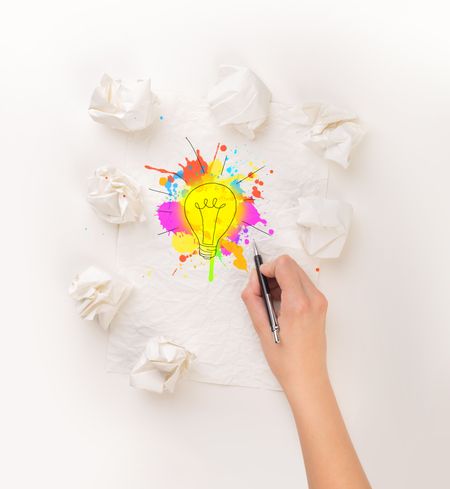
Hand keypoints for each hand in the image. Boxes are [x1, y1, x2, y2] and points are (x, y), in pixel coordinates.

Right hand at [241, 255, 327, 393]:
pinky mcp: (320, 305)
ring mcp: (320, 301)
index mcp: (299, 303)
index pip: (283, 264)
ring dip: (280, 280)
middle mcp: (314, 298)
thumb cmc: (286, 360)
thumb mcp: (262, 329)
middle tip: (261, 293)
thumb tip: (252, 282)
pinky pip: (302, 284)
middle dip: (272, 273)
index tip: (258, 285)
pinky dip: (288, 287)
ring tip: (270, 301)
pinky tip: (280, 305)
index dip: (266, 269)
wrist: (308, 379)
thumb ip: (253, 300)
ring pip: (296, 272)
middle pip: (290, 265)